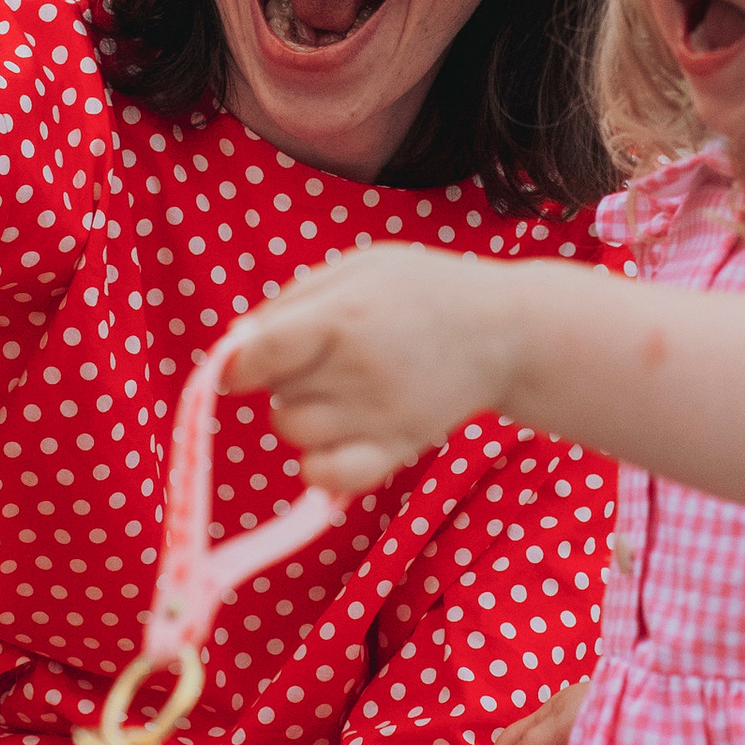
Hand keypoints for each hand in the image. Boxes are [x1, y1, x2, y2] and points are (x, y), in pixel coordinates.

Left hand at [221, 248, 523, 499]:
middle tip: (318, 363)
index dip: (238, 364)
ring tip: (334, 393)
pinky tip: (334, 440)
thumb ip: (295, 299)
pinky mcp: (397, 448)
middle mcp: (358, 370)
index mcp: (344, 317)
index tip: (243, 364)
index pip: (259, 356)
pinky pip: (330, 477)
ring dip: (299, 415)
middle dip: (283, 380)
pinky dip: (318, 466)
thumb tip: (238, 345)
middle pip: (276, 395)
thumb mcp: (360, 267)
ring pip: (294, 433)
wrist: (506, 332)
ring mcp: (379, 415)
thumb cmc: (423, 291)